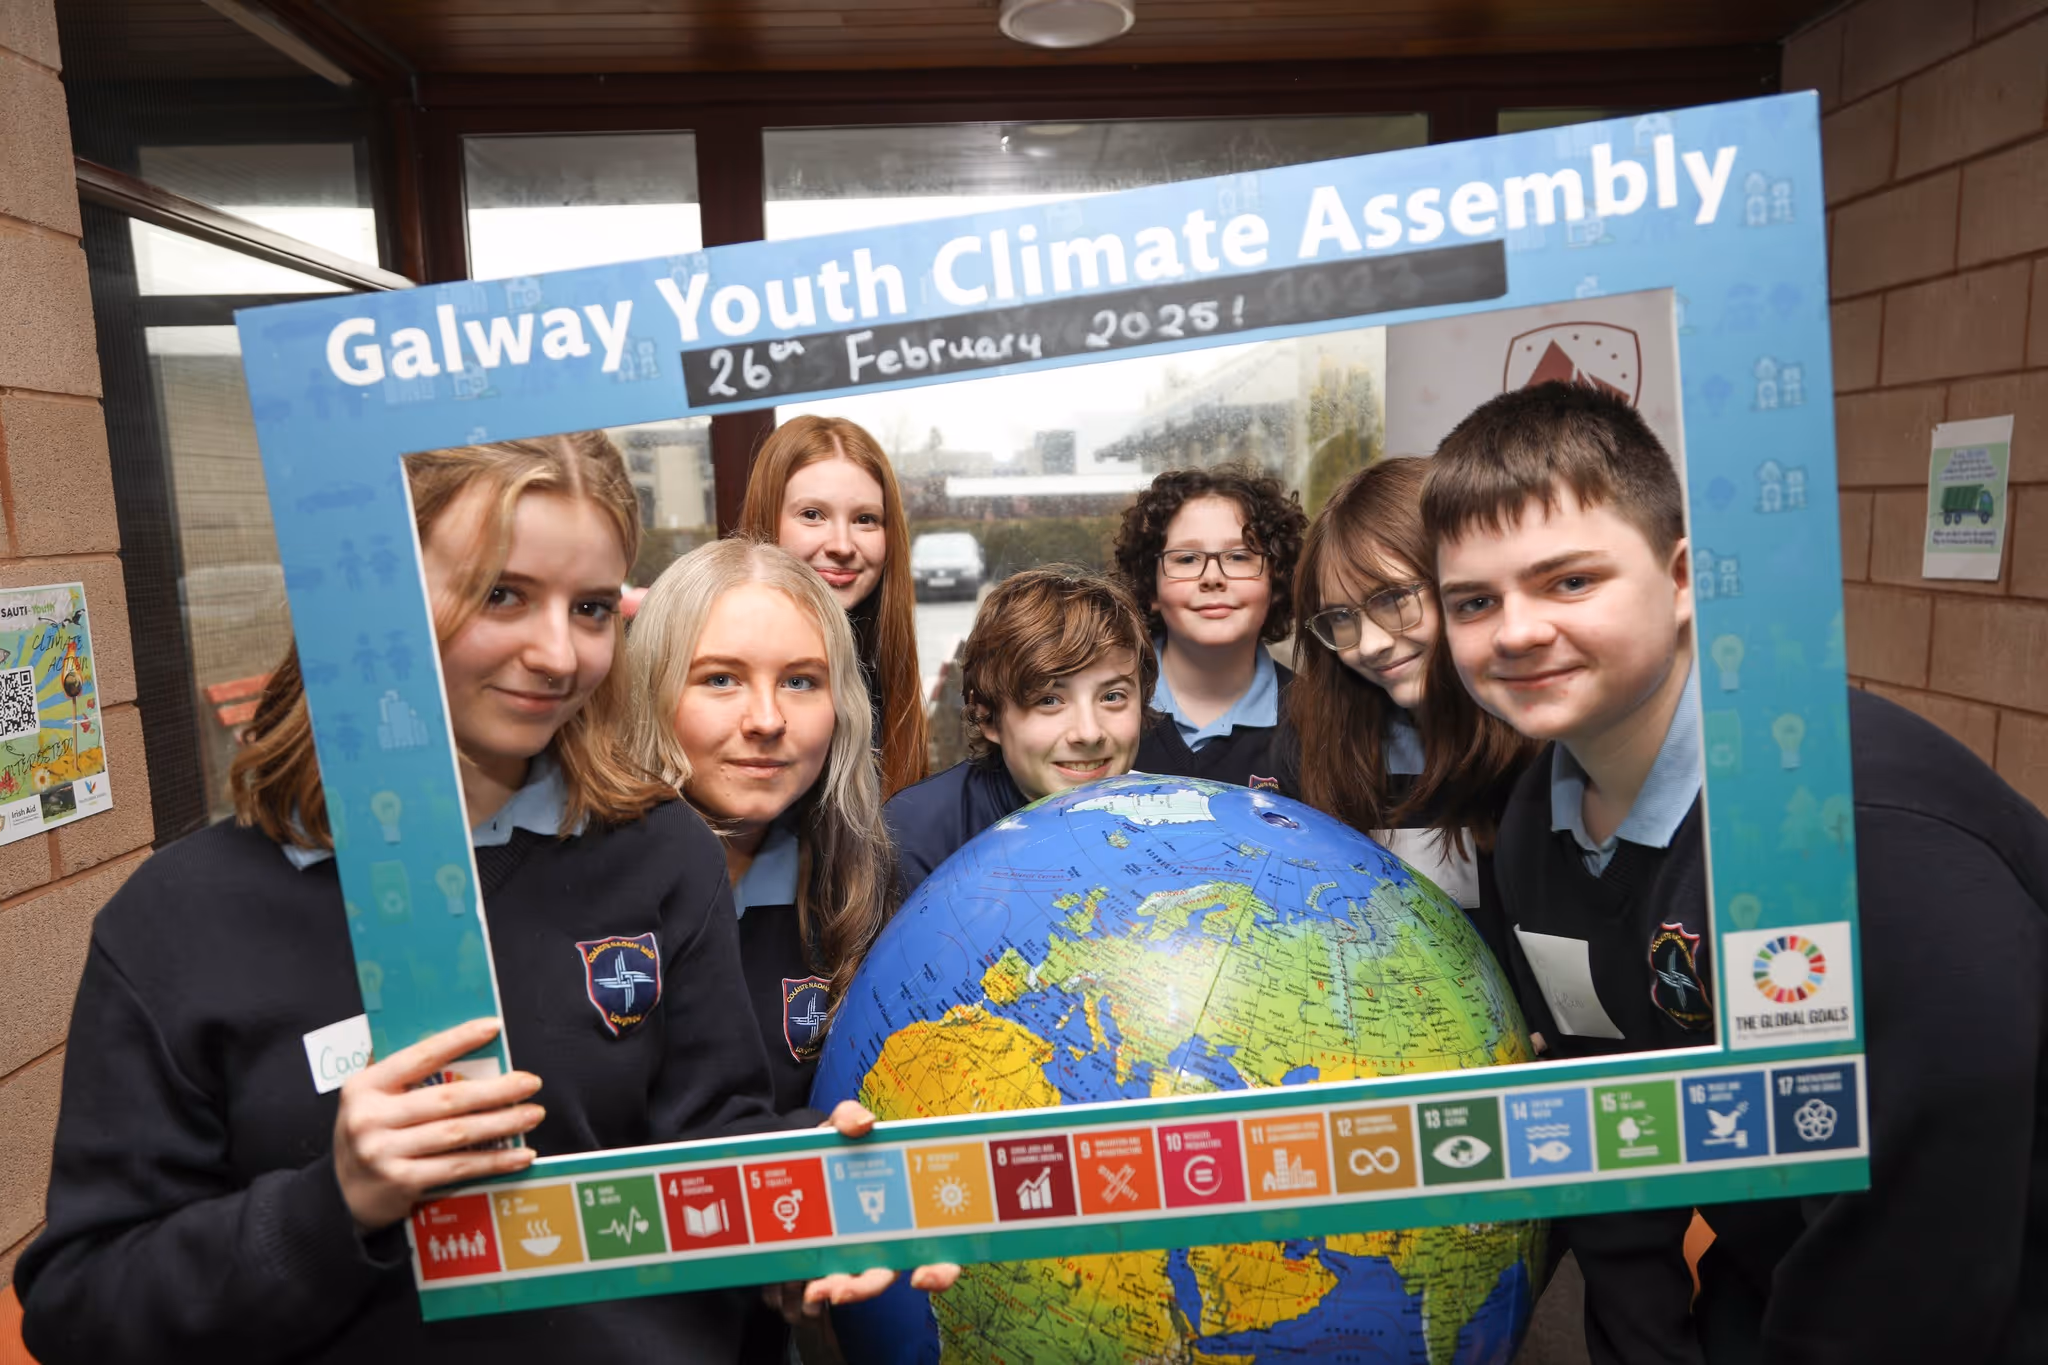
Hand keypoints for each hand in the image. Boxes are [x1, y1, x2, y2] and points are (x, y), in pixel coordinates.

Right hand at [332, 1017, 542, 1231]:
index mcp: (365, 1086)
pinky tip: (520, 1154)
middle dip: (496, 1090)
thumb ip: (399, 1072)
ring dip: (502, 1123)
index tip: (493, 1027)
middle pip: (447, 1098)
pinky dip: (493, 1160)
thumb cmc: (367, 1137)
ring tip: (533, 1114)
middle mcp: (371, 1117)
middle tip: (531, 1082)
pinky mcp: (400, 1182)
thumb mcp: (368, 1099)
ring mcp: (384, 1152)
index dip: (458, 1040)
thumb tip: (448, 1037)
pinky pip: (457, 1167)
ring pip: (457, 1133)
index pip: (419, 1056)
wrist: (336, 1198)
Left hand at [756, 1100, 961, 1318]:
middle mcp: (886, 1238)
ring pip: (858, 1283)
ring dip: (843, 1290)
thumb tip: (864, 1123)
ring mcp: (856, 1251)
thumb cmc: (836, 1145)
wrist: (798, 1156)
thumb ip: (850, 1115)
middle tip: (847, 1288)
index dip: (940, 1271)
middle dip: (870, 1287)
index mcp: (905, 1209)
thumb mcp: (841, 1126)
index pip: (937, 1249)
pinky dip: (818, 1286)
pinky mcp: (826, 1257)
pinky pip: (827, 1280)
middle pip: (890, 1274)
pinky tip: (807, 1286)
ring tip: (819, 1290)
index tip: (922, 1277)